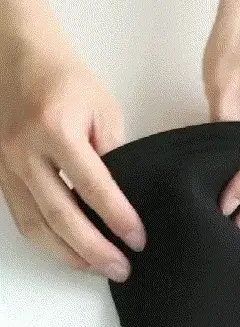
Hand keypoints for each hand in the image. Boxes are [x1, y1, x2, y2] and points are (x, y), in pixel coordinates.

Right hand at [0, 37, 145, 281]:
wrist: (19, 57)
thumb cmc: (68, 81)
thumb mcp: (103, 112)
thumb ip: (113, 155)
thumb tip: (123, 198)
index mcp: (56, 129)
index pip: (95, 188)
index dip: (119, 219)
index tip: (138, 240)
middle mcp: (24, 152)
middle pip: (61, 216)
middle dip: (95, 250)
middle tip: (121, 269)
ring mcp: (6, 165)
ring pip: (36, 226)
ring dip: (69, 254)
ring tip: (98, 269)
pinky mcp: (0, 174)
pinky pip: (22, 217)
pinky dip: (47, 241)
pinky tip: (69, 251)